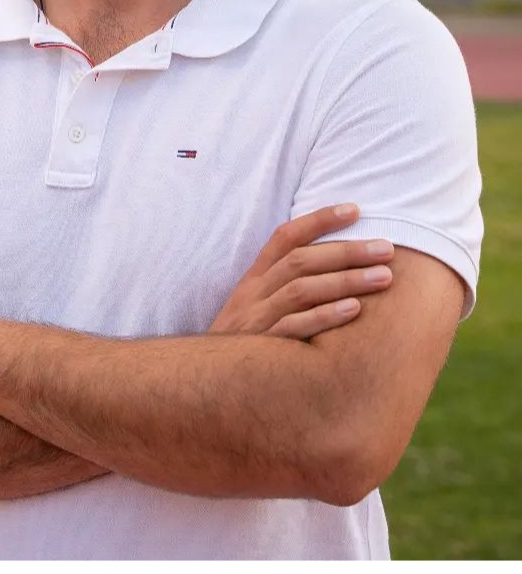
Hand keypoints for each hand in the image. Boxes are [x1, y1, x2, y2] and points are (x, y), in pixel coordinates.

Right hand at [209, 203, 393, 338]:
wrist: (206, 383)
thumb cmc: (245, 346)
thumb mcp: (255, 311)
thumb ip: (285, 290)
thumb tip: (335, 269)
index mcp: (253, 280)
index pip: (284, 238)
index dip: (318, 220)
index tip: (355, 209)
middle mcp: (253, 294)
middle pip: (300, 261)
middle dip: (346, 251)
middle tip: (386, 248)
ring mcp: (255, 320)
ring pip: (301, 290)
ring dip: (345, 280)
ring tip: (384, 277)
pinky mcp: (261, 349)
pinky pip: (294, 328)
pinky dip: (325, 316)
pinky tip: (355, 310)